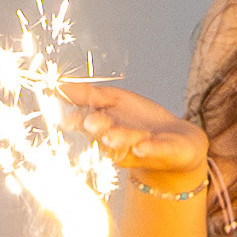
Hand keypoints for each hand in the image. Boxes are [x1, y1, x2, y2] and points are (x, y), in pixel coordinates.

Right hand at [60, 78, 209, 193]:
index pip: (88, 124)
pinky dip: (149, 149)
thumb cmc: (142, 121)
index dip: (78, 122)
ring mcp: (141, 148)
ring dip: (120, 138)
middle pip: (106, 135)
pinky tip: (141, 147)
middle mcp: (120, 142)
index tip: (68, 119)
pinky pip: (156, 150)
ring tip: (112, 135)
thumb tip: (57, 84)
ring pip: (129, 143)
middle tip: (91, 123)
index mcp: (105, 129)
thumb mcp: (115, 100)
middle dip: (99, 128)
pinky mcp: (164, 152)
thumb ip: (88, 95)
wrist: (179, 141)